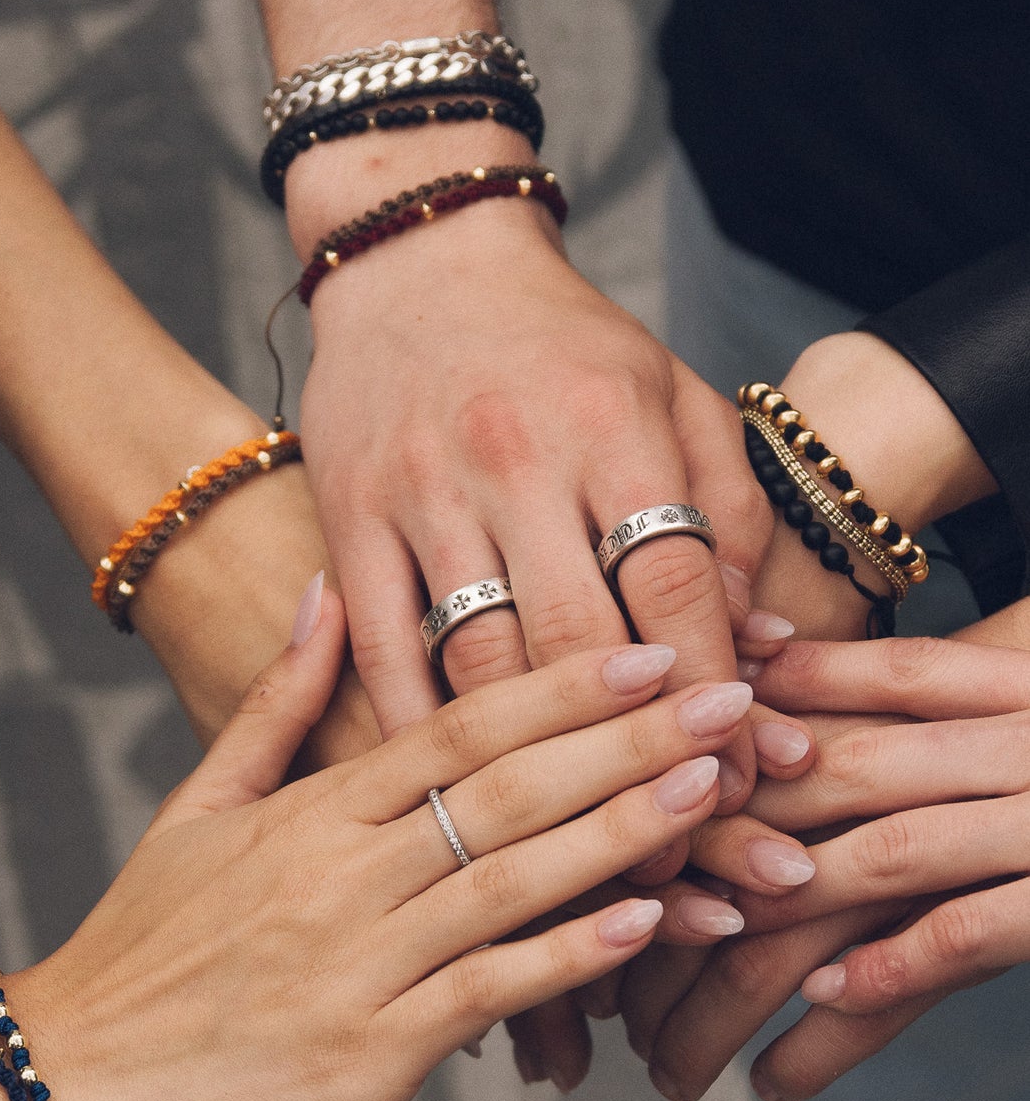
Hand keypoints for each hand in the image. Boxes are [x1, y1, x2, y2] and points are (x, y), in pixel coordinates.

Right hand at [12, 605, 752, 1100]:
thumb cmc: (142, 940)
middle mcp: (340, 873)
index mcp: (307, 811)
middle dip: (624, 742)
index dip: (559, 686)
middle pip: (503, 790)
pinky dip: (567, 957)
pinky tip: (643, 924)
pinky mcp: (369, 1056)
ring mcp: (358, 965)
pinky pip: (484, 994)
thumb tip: (324, 592)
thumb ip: (277, 703)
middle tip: (730, 701)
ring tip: (713, 794)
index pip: (453, 725)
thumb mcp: (198, 806)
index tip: (648, 650)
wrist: (72, 1077)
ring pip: (509, 883)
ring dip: (621, 834)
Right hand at [293, 162, 766, 784]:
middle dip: (636, 756)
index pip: (676, 583)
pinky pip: (381, 648)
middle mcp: (514, 457)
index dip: (716, 691)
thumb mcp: (673, 392)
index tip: (745, 772)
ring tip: (578, 839)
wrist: (418, 261)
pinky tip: (454, 794)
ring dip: (534, 768)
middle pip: (582, 642)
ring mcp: (421, 492)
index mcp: (612, 423)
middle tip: (674, 838)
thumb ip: (725, 505)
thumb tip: (750, 635)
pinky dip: (419, 730)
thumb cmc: (563, 341)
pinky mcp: (350, 518)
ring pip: (480, 661)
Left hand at [641, 636, 1029, 1100]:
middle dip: (671, 931)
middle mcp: (944, 752)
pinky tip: (784, 1066)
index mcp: (910, 699)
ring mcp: (1008, 819)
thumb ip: (852, 676)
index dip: (663, 836)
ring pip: (831, 906)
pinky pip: (951, 943)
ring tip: (670, 1068)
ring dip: (731, 1000)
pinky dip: (866, 1001)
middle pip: (761, 836)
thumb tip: (745, 657)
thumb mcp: (964, 681)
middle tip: (610, 1013)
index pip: (751, 765)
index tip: (595, 905)